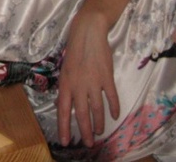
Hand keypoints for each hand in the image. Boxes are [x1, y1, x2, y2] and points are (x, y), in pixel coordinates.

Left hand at [57, 11, 119, 146]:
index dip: (64, 127)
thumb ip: (64, 88)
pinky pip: (111, 96)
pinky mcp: (106, 76)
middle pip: (82, 114)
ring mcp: (93, 81)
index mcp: (66, 83)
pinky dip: (114, 107)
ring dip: (99, 122)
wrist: (88, 33)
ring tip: (100, 132)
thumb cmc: (74, 50)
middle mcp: (78, 85)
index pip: (63, 110)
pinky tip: (115, 115)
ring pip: (97, 109)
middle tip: (89, 143)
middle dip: (85, 131)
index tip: (66, 142)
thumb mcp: (64, 69)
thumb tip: (60, 104)